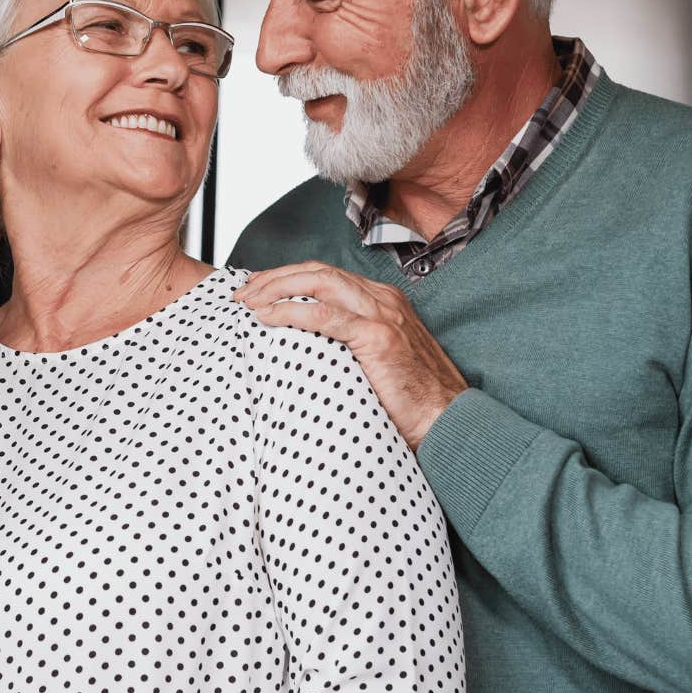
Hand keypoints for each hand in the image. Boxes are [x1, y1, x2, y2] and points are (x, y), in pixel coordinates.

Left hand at [235, 261, 467, 447]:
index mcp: (382, 301)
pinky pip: (324, 315)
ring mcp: (382, 314)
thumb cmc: (411, 399)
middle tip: (243, 294)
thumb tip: (306, 348)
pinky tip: (266, 317)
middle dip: (275, 278)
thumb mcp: (378, 360)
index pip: (326, 276)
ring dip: (276, 289)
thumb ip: (350, 344)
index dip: (288, 278)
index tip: (258, 291)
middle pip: (317, 272)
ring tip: (247, 302)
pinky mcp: (378, 337)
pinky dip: (289, 311)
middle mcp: (382, 299)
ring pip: (318, 283)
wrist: (448, 420)